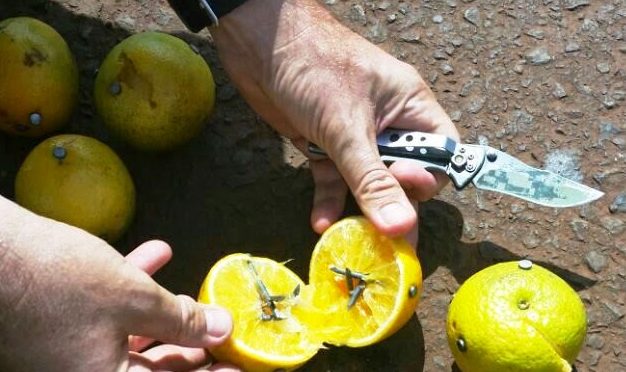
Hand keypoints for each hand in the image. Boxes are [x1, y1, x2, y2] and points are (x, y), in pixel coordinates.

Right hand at [0, 197, 235, 370]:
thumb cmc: (56, 281)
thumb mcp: (132, 299)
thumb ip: (181, 320)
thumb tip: (220, 330)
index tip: (236, 363)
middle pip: (152, 368)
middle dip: (189, 345)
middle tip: (218, 331)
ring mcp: (69, 352)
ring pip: (130, 338)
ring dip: (163, 312)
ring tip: (192, 295)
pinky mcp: (59, 325)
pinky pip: (106, 314)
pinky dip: (130, 289)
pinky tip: (154, 255)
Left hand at [211, 0, 458, 242]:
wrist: (260, 45)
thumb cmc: (315, 67)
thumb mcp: (347, 127)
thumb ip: (372, 179)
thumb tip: (401, 225)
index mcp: (410, 107)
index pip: (439, 152)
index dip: (428, 177)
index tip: (404, 188)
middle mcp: (388, 124)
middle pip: (404, 175)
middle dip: (394, 205)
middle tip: (387, 240)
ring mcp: (355, 136)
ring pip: (367, 182)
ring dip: (360, 210)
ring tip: (355, 241)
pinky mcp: (325, 145)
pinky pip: (334, 179)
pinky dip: (329, 200)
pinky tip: (320, 222)